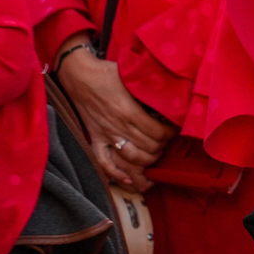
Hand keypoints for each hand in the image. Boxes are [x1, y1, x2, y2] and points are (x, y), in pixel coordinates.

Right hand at [55, 43, 175, 189]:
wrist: (79, 75)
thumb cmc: (107, 72)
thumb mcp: (132, 76)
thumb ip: (149, 87)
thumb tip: (170, 93)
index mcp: (129, 111)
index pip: (157, 132)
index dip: (170, 134)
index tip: (175, 129)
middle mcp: (119, 127)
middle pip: (148, 148)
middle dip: (162, 148)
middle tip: (166, 142)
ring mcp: (106, 135)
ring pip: (131, 159)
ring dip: (147, 162)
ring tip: (155, 156)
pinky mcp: (95, 138)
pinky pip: (104, 163)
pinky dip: (117, 174)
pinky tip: (129, 180)